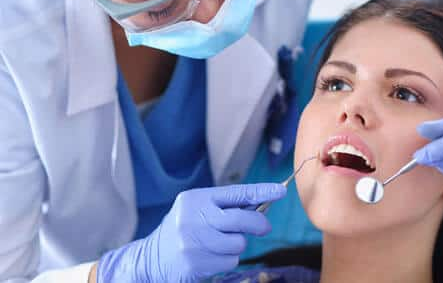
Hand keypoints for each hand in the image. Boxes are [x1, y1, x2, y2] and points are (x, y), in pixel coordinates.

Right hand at [97, 183, 285, 282]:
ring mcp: (193, 241)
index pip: (236, 193)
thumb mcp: (198, 209)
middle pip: (241, 219)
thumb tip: (261, 204)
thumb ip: (225, 206)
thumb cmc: (184, 229)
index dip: (261, 191)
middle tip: (264, 227)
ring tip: (220, 244)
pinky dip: (227, 260)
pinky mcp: (195, 263)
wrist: (150, 258)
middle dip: (258, 224)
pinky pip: (230, 261)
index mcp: (197, 199)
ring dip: (237, 245)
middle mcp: (193, 217)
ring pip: (238, 243)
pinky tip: (210, 257)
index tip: (281, 191)